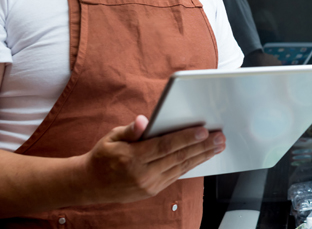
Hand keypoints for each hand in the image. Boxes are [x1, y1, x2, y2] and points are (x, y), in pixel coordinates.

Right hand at [77, 115, 224, 203]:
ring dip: (201, 156)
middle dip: (202, 147)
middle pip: (178, 157)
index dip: (186, 138)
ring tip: (218, 146)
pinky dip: (191, 165)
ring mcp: (149, 184)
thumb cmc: (103, 156)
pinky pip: (177, 175)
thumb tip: (142, 121)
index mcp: (132, 158)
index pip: (165, 146)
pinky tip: (203, 156)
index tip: (204, 130)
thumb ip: (130, 130)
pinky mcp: (153, 190)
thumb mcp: (111, 138)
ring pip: (181, 168)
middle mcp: (142, 174)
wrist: (90, 185)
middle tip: (220, 137)